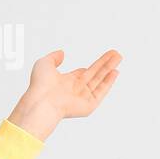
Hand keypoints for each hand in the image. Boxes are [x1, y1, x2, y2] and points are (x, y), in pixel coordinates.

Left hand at [7, 48, 121, 140]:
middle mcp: (75, 90)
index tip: (103, 59)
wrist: (42, 100)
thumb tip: (62, 52)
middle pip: (95, 75)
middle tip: (116, 54)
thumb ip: (53, 57)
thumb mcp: (44, 64)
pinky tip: (115, 72)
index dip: (93, 66)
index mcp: (65, 82)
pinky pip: (101, 93)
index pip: (83, 73)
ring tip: (119, 57)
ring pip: (100, 81)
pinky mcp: (88, 106)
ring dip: (110, 69)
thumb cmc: (40, 85)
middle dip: (106, 64)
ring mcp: (82, 98)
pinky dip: (109, 83)